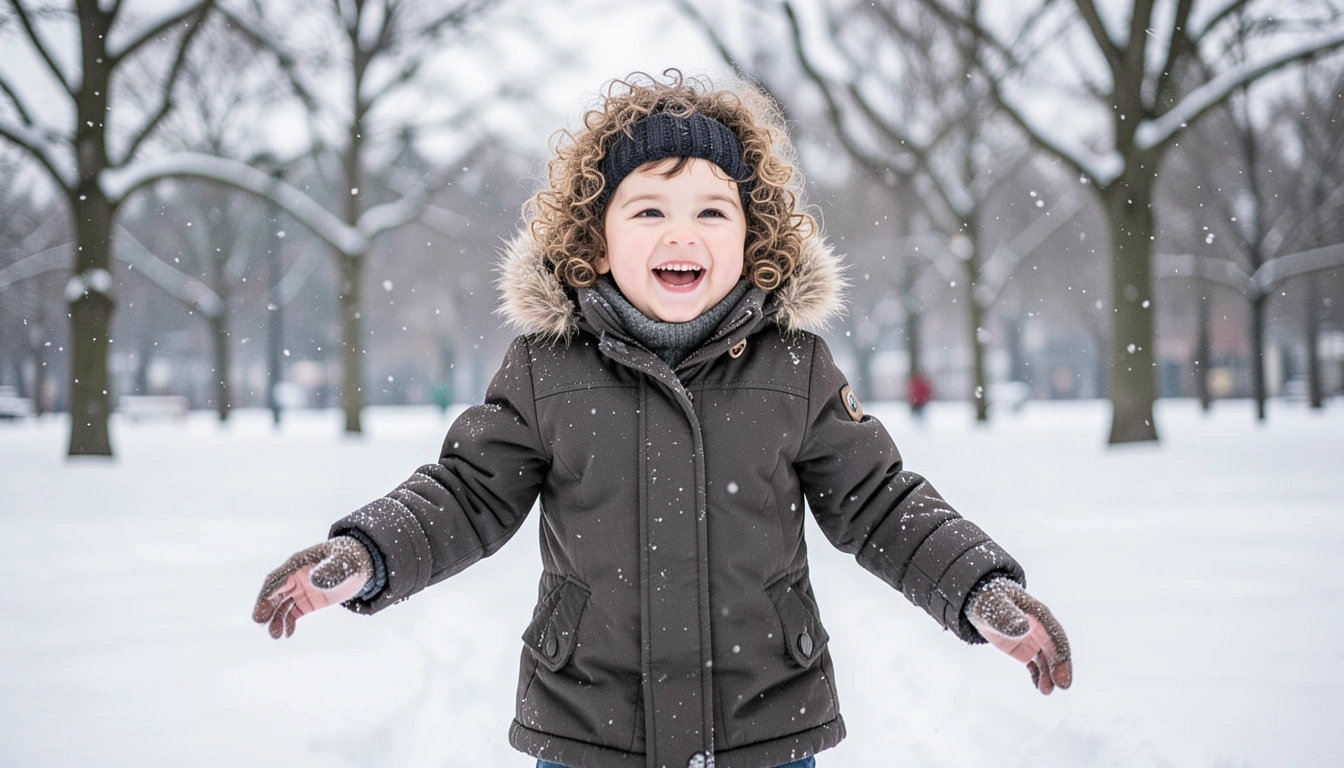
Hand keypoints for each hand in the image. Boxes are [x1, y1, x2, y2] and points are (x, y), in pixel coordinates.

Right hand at [252, 536, 372, 638]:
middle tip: (260, 623)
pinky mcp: (307, 601)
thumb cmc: (350, 558)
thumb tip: (313, 580)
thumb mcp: (343, 563)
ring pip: (281, 605)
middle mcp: (295, 576)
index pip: (277, 578)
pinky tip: (288, 633)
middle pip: (274, 593)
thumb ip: (329, 570)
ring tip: (276, 635)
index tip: (261, 607)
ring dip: (276, 619)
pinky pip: (293, 613)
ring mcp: (300, 590)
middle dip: (266, 608)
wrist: (361, 565)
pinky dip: (288, 623)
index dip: (268, 593)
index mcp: (298, 563)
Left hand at [967, 577, 1071, 693]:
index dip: (1061, 653)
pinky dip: (1038, 676)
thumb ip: (1009, 616)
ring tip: (1045, 690)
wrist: (982, 602)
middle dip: (1060, 668)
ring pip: (1047, 660)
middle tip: (1062, 686)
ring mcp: (1034, 641)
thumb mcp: (997, 606)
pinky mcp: (1025, 650)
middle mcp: (1041, 630)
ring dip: (1049, 675)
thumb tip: (1024, 628)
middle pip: (1056, 650)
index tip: (1063, 670)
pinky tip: (1039, 686)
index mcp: (1040, 616)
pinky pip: (1035, 665)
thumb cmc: (991, 599)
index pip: (1056, 635)